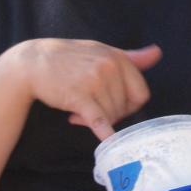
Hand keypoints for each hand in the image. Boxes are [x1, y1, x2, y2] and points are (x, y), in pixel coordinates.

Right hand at [8, 39, 160, 139]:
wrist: (33, 62)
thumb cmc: (68, 57)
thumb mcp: (100, 51)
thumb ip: (131, 57)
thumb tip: (158, 53)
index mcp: (118, 58)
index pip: (140, 92)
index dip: (130, 104)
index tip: (114, 105)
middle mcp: (110, 67)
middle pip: (125, 107)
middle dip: (112, 113)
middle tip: (91, 108)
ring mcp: (95, 82)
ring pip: (111, 116)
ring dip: (96, 119)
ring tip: (77, 111)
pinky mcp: (80, 97)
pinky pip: (99, 120)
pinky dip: (105, 133)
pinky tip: (107, 140)